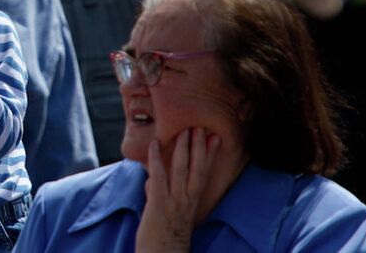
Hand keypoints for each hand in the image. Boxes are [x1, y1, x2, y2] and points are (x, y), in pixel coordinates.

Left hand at [136, 128, 220, 252]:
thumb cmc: (162, 239)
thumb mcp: (166, 214)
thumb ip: (158, 194)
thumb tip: (150, 181)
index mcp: (191, 201)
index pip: (203, 172)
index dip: (209, 154)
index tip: (215, 137)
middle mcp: (187, 199)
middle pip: (197, 167)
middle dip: (199, 146)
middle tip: (201, 126)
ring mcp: (174, 200)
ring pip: (181, 168)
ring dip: (183, 147)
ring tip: (185, 129)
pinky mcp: (159, 203)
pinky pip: (158, 176)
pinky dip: (156, 158)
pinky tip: (154, 144)